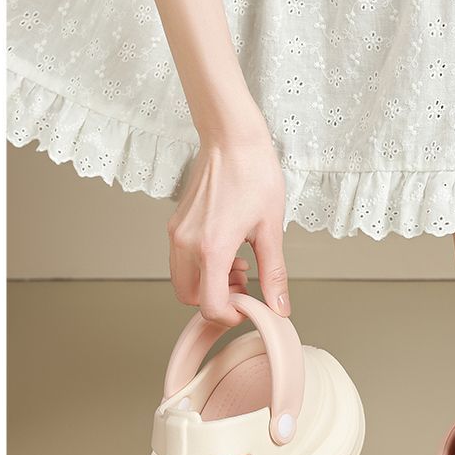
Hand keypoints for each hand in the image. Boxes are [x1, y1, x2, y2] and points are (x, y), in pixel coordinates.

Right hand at [167, 134, 289, 327]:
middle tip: (244, 286)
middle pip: (189, 297)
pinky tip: (228, 250)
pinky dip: (202, 266)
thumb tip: (279, 305)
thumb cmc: (253, 174)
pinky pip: (182, 260)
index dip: (230, 316)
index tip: (248, 307)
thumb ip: (274, 273)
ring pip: (183, 280)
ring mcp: (177, 233)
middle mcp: (186, 243)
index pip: (210, 306)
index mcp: (211, 248)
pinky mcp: (176, 224)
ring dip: (209, 283)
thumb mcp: (271, 229)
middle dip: (216, 300)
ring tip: (239, 265)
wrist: (231, 138)